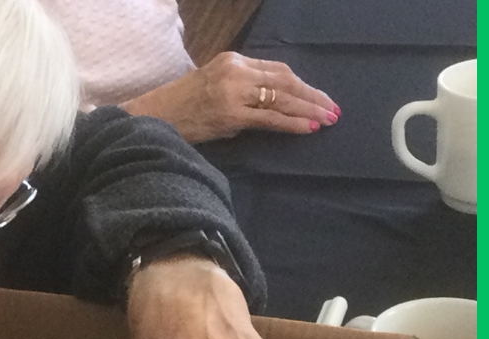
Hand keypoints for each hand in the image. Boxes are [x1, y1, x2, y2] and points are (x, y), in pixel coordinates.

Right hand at [121, 51, 337, 142]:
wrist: (154, 118)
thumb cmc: (182, 107)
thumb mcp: (214, 86)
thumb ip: (242, 89)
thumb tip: (271, 107)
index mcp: (232, 60)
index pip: (277, 70)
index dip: (302, 85)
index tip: (319, 98)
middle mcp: (235, 72)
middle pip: (285, 81)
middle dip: (312, 96)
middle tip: (333, 109)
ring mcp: (233, 92)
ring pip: (281, 98)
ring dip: (308, 110)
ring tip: (327, 119)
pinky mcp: (230, 115)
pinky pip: (269, 119)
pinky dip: (292, 123)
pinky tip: (308, 128)